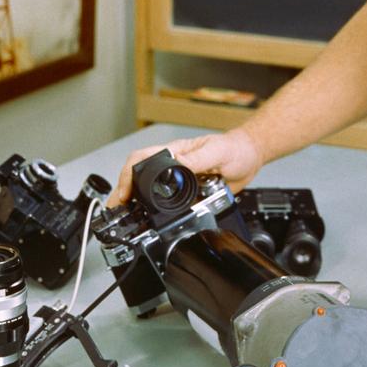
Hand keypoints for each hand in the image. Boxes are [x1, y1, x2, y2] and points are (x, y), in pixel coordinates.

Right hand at [106, 127, 263, 206]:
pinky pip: (170, 202)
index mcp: (176, 152)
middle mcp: (174, 165)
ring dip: (136, 201)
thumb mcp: (217, 152)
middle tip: (116, 207)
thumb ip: (197, 158)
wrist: (250, 157)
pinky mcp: (189, 191)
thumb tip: (177, 163)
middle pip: (141, 175)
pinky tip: (150, 218)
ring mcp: (180, 179)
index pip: (143, 158)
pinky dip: (157, 210)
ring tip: (126, 215)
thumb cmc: (234, 149)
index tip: (125, 190)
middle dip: (125, 190)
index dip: (129, 174)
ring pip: (152, 189)